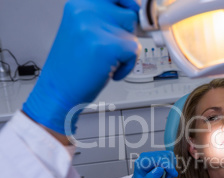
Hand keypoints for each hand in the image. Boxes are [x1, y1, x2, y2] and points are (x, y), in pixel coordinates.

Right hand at [22, 0, 140, 134]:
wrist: (58, 92)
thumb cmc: (72, 66)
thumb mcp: (84, 31)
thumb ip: (104, 18)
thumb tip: (134, 12)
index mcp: (79, 4)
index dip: (128, 5)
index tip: (132, 12)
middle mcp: (85, 10)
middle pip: (129, 14)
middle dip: (125, 34)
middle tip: (109, 50)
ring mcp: (95, 27)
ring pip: (133, 34)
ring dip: (126, 51)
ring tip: (106, 61)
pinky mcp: (107, 46)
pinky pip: (134, 51)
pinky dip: (127, 66)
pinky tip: (109, 71)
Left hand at [131, 151, 177, 177]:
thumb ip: (151, 177)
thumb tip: (160, 169)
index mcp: (142, 161)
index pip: (158, 159)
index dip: (168, 165)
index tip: (174, 174)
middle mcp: (147, 156)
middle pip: (165, 155)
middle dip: (170, 167)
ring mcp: (153, 157)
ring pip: (168, 156)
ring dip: (171, 167)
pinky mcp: (158, 159)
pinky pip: (169, 158)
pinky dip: (171, 166)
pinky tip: (168, 175)